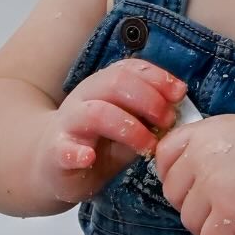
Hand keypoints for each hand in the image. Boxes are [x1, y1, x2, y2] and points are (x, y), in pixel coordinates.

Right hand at [36, 60, 186, 204]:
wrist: (50, 164)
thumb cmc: (96, 143)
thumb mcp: (128, 126)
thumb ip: (150, 118)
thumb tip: (183, 112)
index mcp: (104, 86)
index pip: (131, 69)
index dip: (158, 78)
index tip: (180, 94)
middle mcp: (86, 98)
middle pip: (115, 83)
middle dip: (148, 100)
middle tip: (167, 122)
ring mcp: (69, 124)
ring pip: (96, 112)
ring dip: (128, 127)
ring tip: (146, 146)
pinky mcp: (56, 152)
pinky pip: (64, 148)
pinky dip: (76, 152)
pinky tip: (89, 158)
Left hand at [152, 112, 234, 234]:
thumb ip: (210, 145)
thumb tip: (188, 171)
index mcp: (204, 133)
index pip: (164, 156)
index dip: (173, 176)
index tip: (189, 187)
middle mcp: (203, 157)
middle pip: (174, 194)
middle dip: (194, 206)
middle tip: (220, 207)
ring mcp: (215, 186)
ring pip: (190, 222)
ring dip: (210, 227)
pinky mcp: (229, 214)